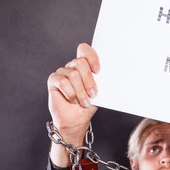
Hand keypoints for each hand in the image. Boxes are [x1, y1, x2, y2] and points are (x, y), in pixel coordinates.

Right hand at [47, 43, 99, 166]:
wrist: (76, 119)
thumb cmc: (89, 104)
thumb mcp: (100, 92)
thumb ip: (102, 80)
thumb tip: (115, 75)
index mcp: (85, 66)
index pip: (84, 50)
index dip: (91, 56)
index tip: (98, 70)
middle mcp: (72, 66)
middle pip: (80, 62)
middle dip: (89, 80)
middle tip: (93, 93)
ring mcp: (62, 72)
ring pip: (73, 75)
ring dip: (81, 91)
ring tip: (84, 102)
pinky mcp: (54, 80)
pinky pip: (62, 82)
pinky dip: (70, 93)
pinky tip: (73, 100)